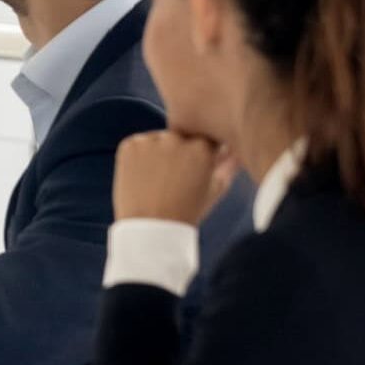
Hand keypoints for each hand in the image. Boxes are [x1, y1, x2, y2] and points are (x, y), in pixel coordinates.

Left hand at [113, 130, 238, 225]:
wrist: (151, 228)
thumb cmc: (187, 211)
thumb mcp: (214, 190)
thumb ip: (228, 166)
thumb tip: (235, 150)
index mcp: (202, 149)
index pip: (205, 137)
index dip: (200, 154)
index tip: (194, 169)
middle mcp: (176, 139)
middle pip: (180, 137)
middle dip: (179, 151)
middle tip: (173, 178)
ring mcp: (150, 141)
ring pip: (159, 139)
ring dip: (159, 152)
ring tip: (158, 181)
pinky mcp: (129, 145)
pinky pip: (138, 144)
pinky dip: (139, 156)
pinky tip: (143, 178)